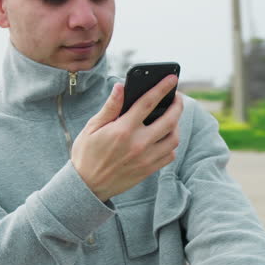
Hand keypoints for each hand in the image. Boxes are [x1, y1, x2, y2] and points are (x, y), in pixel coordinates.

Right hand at [71, 76, 182, 201]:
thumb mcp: (92, 128)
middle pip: (170, 120)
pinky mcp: (149, 170)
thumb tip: (121, 87)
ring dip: (176, 125)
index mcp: (123, 130)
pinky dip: (171, 144)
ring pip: (174, 138)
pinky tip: (164, 137)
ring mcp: (146, 158)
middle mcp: (138, 144)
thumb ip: (110, 107)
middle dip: (178, 105)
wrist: (87, 186)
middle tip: (177, 97)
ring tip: (171, 117)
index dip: (162, 87)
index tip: (172, 78)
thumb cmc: (87, 154)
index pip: (148, 103)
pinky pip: (170, 154)